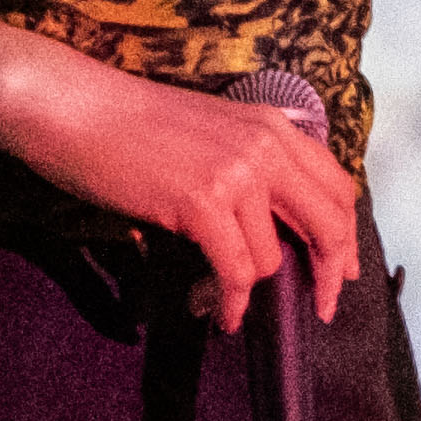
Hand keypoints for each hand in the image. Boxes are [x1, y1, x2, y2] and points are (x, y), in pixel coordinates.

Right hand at [0, 51, 363, 326]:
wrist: (75, 107)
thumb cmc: (130, 124)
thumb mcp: (211, 130)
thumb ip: (251, 163)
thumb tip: (273, 224)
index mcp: (273, 126)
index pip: (335, 186)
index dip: (345, 235)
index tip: (342, 270)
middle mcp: (266, 146)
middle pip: (329, 222)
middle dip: (329, 273)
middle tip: (321, 307)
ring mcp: (237, 173)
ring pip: (272, 258)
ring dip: (248, 289)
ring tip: (218, 300)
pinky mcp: (202, 203)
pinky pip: (235, 272)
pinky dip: (229, 302)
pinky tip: (217, 313)